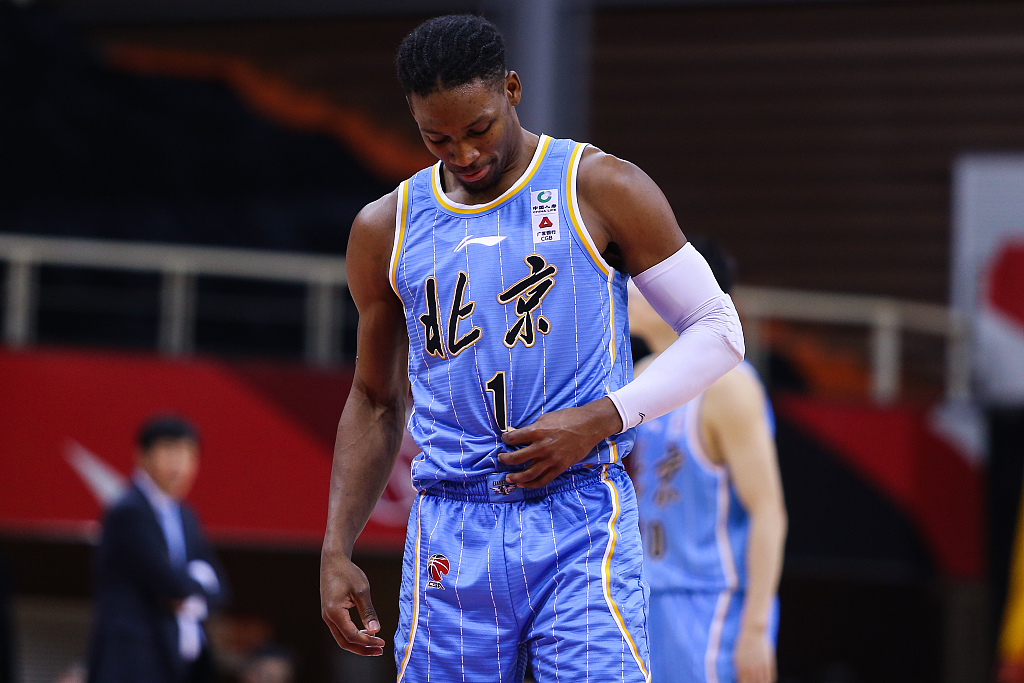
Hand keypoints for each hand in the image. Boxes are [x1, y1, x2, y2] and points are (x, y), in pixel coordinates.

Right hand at [320, 549, 384, 655]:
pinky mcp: (330, 612)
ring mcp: (327, 616)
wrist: (333, 560)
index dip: (368, 642)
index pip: (352, 636)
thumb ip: (368, 611)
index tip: (382, 643)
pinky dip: (353, 634)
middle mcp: (328, 617)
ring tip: (375, 643)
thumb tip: (376, 630)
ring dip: (358, 643)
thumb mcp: (361, 590)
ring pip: (342, 638)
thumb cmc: (348, 573)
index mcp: (335, 612)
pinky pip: (341, 630)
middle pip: (345, 642)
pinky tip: (366, 631)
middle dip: (363, 649)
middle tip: (380, 651)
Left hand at [498, 398, 621, 487]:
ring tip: (508, 478)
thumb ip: (531, 427)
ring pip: (529, 473)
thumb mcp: (546, 417)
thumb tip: (515, 433)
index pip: (514, 438)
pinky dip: (532, 484)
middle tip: (501, 459)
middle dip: (505, 459)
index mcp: (538, 431)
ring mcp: (552, 459)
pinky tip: (524, 484)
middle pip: (517, 458)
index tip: (504, 440)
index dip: (506, 439)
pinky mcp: (560, 467)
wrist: (589, 425)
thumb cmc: (568, 418)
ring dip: (516, 477)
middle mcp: (543, 447)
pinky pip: (543, 480)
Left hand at [734, 627, 775, 682]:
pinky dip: (769, 680)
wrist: (753, 631)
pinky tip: (768, 681)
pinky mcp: (768, 662)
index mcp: (742, 666)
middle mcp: (751, 667)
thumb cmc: (743, 643)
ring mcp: (760, 665)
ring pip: (762, 682)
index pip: (743, 682)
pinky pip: (770, 676)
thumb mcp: (737, 656)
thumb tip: (739, 677)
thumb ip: (739, 668)